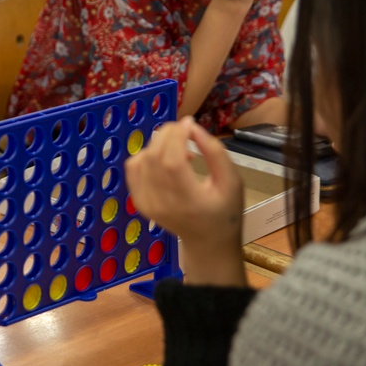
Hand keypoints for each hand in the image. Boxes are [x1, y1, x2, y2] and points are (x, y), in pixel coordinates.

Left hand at [125, 117, 246, 285]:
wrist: (207, 242)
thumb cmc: (224, 210)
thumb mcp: (232, 181)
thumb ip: (215, 152)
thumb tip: (192, 127)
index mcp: (188, 201)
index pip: (171, 161)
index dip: (177, 136)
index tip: (190, 123)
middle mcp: (162, 204)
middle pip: (154, 157)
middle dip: (167, 134)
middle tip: (185, 130)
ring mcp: (146, 204)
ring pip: (141, 159)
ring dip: (158, 144)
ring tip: (179, 148)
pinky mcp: (139, 201)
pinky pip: (133, 168)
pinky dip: (146, 155)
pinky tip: (164, 158)